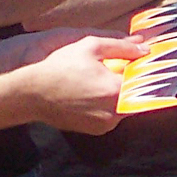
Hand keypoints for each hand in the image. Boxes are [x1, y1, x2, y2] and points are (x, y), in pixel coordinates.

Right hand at [12, 33, 139, 133]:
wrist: (31, 92)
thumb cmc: (60, 66)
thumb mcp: (91, 46)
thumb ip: (122, 45)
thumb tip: (144, 46)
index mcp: (116, 90)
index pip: (145, 79)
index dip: (143, 68)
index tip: (139, 59)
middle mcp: (114, 112)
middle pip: (138, 95)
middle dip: (133, 81)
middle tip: (120, 68)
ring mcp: (105, 124)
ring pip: (126, 106)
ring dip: (121, 94)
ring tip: (103, 80)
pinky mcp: (97, 130)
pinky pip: (113, 115)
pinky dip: (110, 104)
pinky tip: (94, 92)